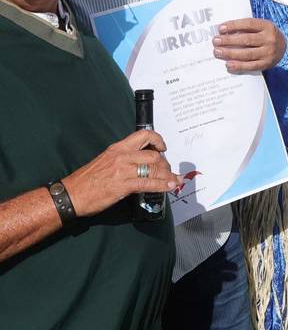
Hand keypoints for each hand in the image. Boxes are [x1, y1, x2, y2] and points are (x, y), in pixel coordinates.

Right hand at [64, 130, 178, 217]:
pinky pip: (149, 184)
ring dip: (168, 176)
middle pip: (154, 156)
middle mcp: (122, 156)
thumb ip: (124, 159)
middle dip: (165, 165)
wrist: (71, 194)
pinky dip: (163, 185)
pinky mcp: (124, 185)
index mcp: (118, 148)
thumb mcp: (106, 161)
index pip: (143, 135)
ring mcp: (123, 170)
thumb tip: (141, 163)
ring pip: (155, 169)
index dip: (158, 140)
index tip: (163, 148)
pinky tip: (170, 187)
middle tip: (167, 172)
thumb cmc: (86, 180)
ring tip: (174, 181)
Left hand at [213, 18, 285, 71]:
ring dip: (230, 53)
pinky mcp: (266, 64)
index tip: (220, 28)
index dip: (234, 25)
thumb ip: (246, 28)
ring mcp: (269, 53)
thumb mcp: (260, 27)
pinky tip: (228, 65)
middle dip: (229, 40)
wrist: (283, 47)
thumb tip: (224, 31)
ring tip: (218, 52)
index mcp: (267, 26)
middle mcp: (269, 39)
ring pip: (247, 54)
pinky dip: (239, 66)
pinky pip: (251, 66)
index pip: (249, 24)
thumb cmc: (265, 35)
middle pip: (246, 40)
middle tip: (216, 41)